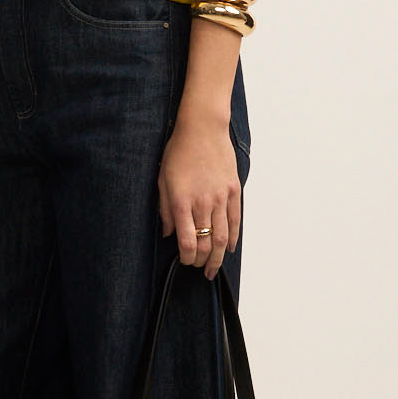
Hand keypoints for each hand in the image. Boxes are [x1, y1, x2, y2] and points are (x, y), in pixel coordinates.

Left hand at [158, 116, 241, 277]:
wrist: (203, 129)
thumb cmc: (179, 152)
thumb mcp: (162, 180)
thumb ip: (164, 209)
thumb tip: (167, 233)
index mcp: (182, 202)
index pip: (188, 241)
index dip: (187, 257)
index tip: (185, 260)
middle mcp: (203, 203)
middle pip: (207, 244)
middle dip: (203, 262)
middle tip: (200, 269)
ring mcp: (221, 197)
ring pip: (223, 237)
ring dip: (219, 256)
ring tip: (214, 267)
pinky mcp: (234, 191)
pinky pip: (235, 220)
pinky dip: (233, 237)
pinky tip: (230, 248)